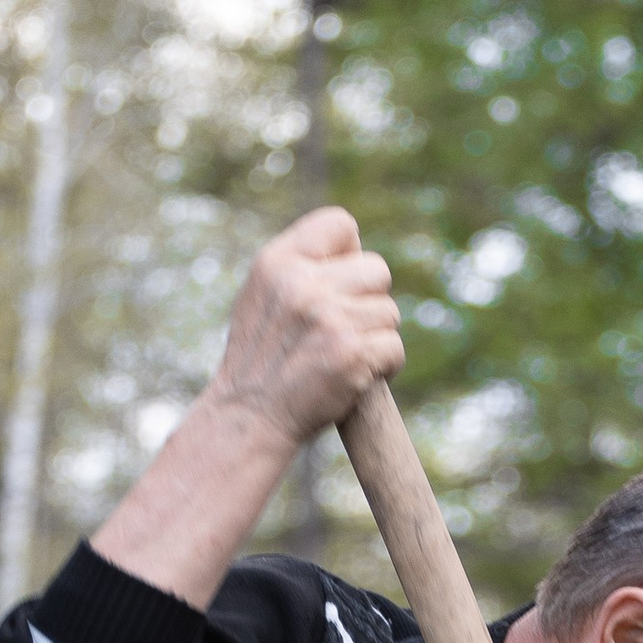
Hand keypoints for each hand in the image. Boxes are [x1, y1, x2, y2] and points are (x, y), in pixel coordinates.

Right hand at [210, 207, 401, 451]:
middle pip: (377, 270)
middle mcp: (303, 284)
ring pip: (390, 312)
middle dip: (369, 301)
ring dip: (376, 336)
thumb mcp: (261, 295)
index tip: (338, 283)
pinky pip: (394, 347)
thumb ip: (300, 267)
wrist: (248, 418)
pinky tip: (359, 375)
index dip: (350, 253)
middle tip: (344, 329)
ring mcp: (329, 319)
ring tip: (345, 355)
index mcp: (278, 262)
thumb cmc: (259, 360)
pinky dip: (386, 366)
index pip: (340, 223)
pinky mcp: (351, 355)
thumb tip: (354, 249)